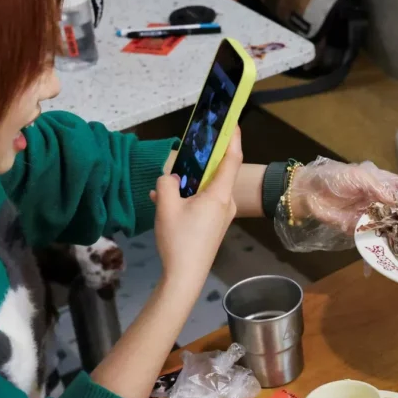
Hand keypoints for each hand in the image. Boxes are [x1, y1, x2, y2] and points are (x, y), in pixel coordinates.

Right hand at [150, 129, 242, 288]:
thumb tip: (170, 178)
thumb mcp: (166, 207)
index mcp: (219, 195)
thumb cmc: (179, 240)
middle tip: (188, 148)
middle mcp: (226, 203)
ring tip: (165, 183)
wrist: (185, 276)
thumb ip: (167, 184)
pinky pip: (203, 201)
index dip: (233, 138)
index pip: (232, 159)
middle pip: (218, 172)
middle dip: (203, 159)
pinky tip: (164, 200)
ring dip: (189, 181)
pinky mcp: (214, 225)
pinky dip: (187, 196)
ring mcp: (221, 215)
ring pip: (207, 188)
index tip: (232, 122)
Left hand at [291, 158, 397, 235]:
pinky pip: (374, 237)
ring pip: (390, 226)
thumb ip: (379, 188)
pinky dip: (383, 244)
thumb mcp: (359, 176)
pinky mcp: (360, 229)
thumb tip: (397, 201)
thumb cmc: (335, 178)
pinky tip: (394, 252)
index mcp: (383, 183)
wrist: (309, 193)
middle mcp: (381, 201)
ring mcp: (371, 216)